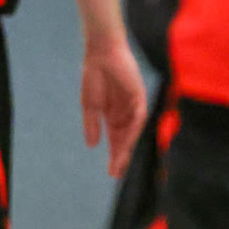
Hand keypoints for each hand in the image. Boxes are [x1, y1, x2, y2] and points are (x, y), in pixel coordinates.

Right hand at [81, 37, 147, 178]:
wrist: (101, 54)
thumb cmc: (94, 76)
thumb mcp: (89, 105)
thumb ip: (92, 124)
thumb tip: (92, 145)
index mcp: (113, 116)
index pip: (116, 140)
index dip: (114, 155)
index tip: (111, 172)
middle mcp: (126, 114)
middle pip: (125, 140)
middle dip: (121, 156)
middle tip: (115, 173)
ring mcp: (133, 106)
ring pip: (132, 132)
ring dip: (127, 148)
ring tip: (120, 162)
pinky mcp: (139, 97)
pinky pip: (138, 118)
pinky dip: (133, 130)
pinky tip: (126, 141)